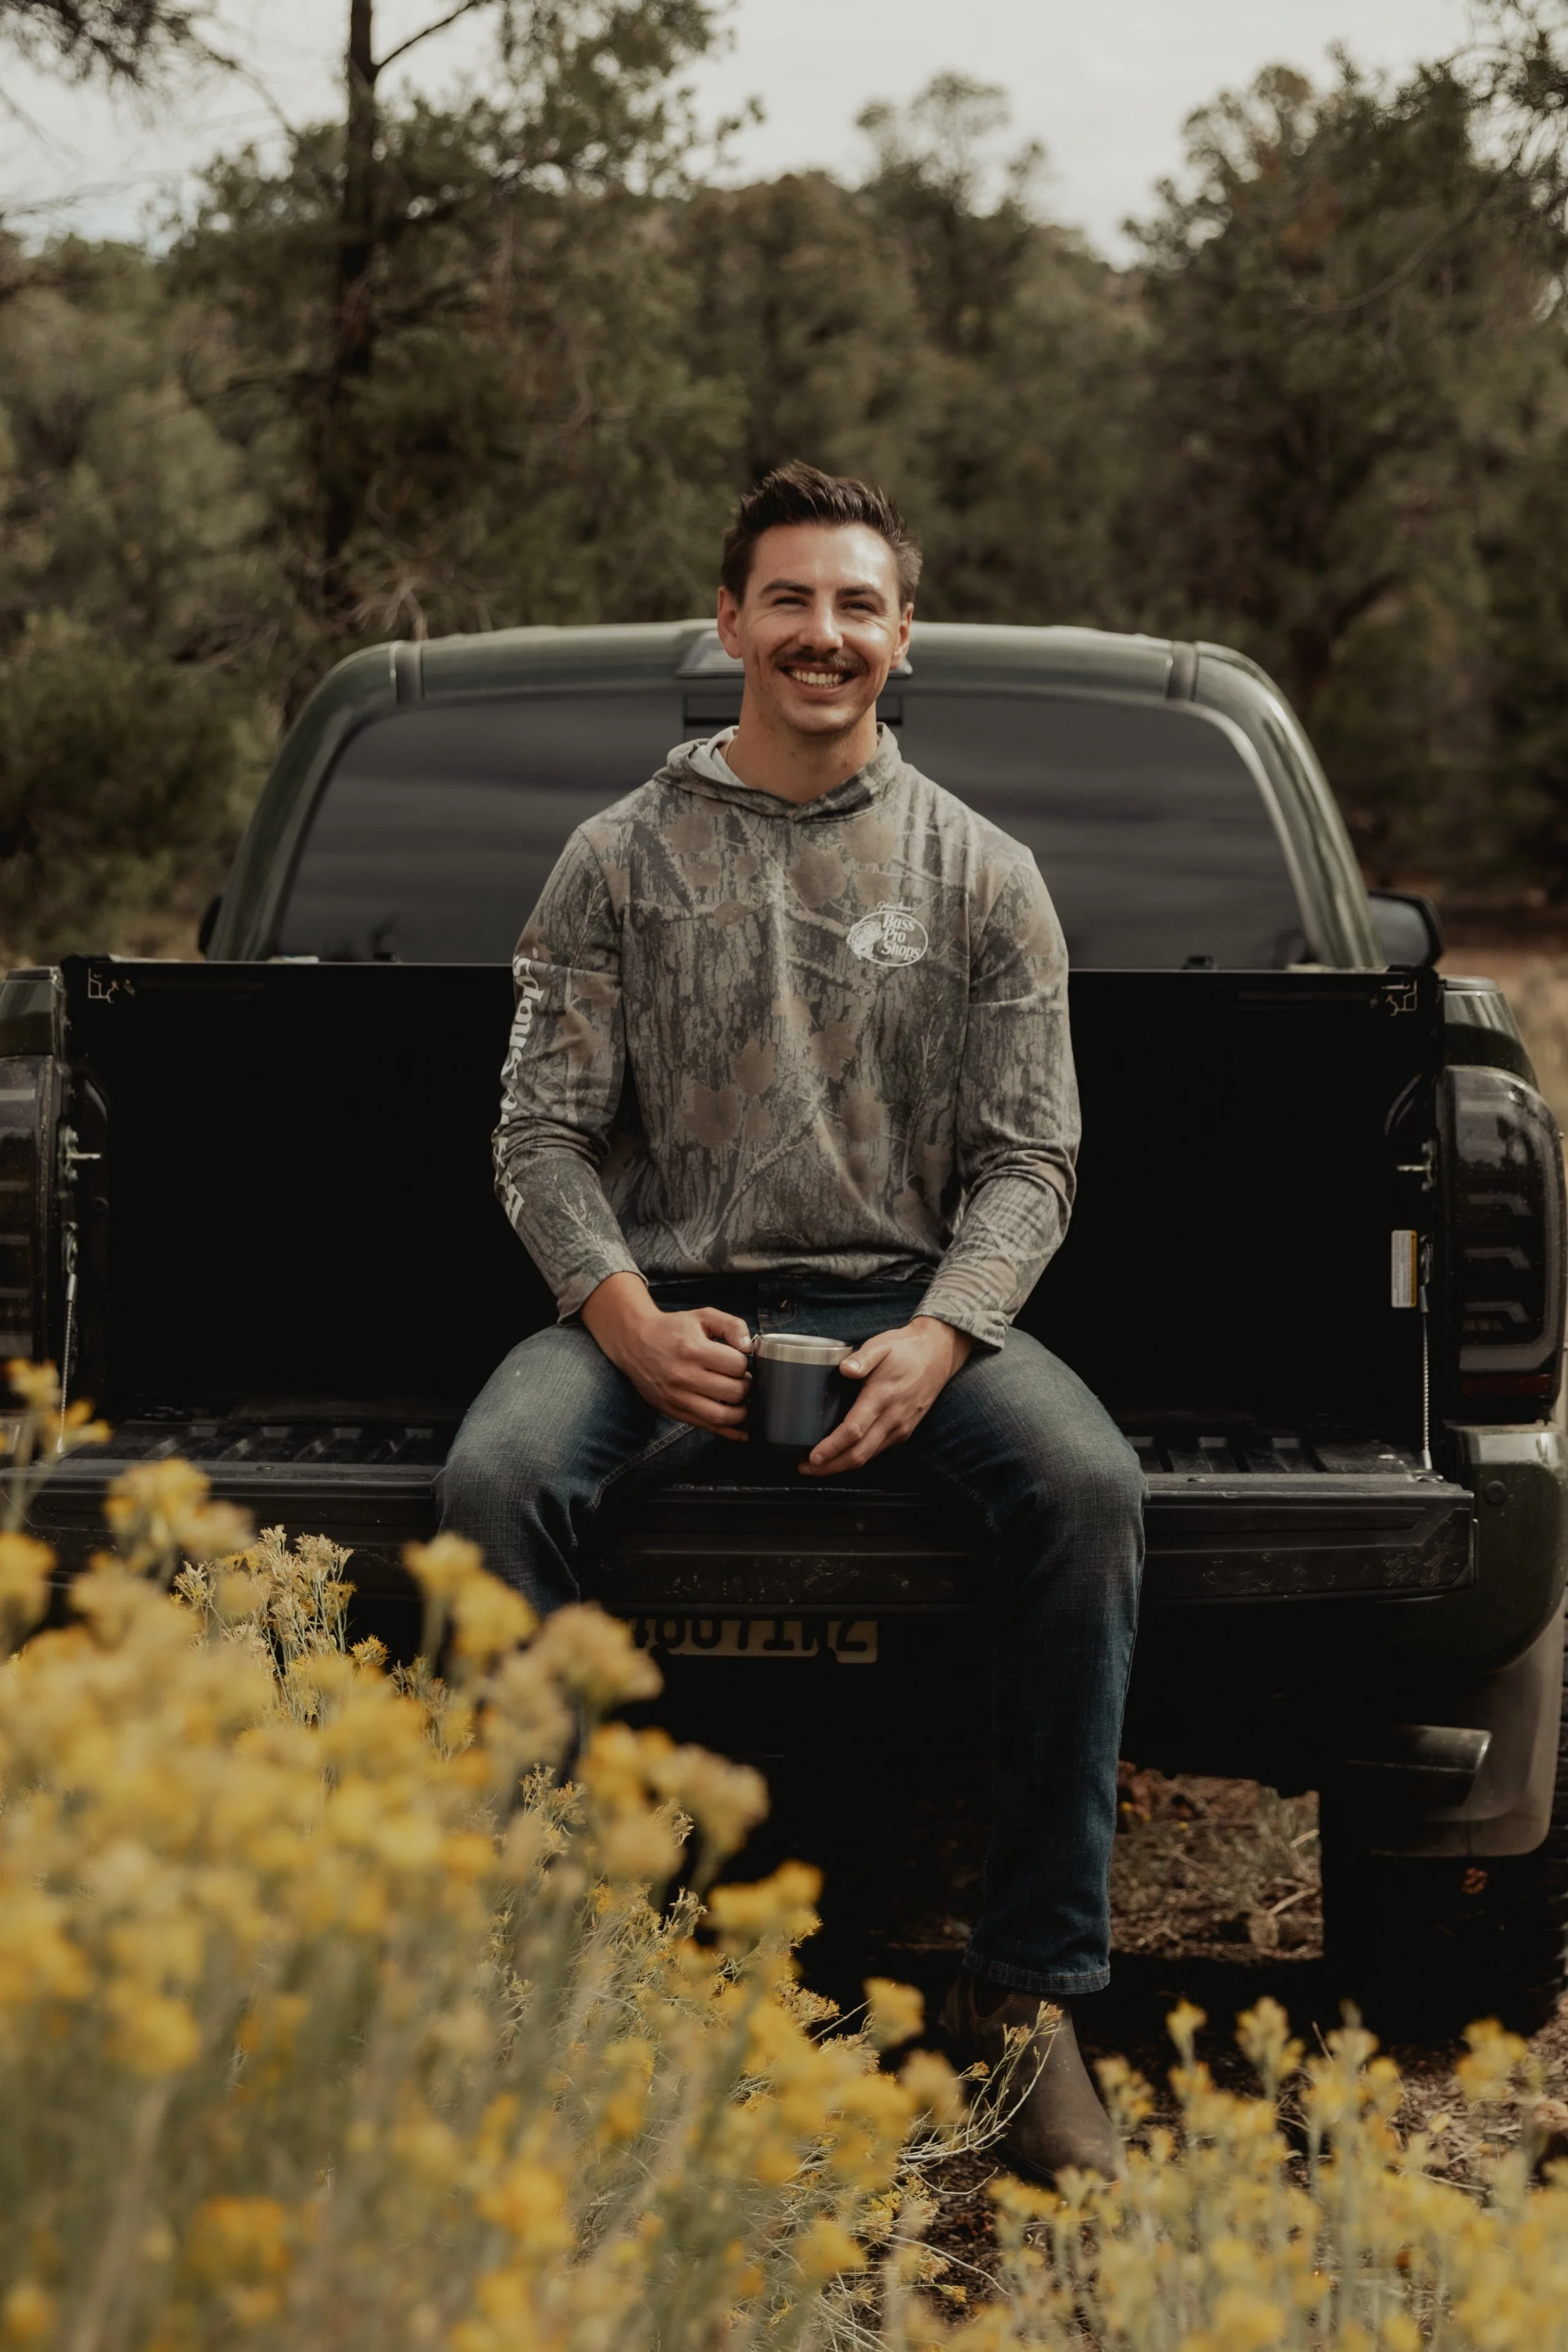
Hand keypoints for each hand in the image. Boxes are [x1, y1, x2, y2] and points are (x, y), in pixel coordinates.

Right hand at [581, 1272, 751, 1439]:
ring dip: (741, 1412)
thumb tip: (748, 1347)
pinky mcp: (672, 1411)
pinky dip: (728, 1431)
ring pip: (721, 1416)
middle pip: (733, 1392)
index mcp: (693, 1350)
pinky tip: (742, 1431)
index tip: (739, 1361)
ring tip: (743, 1401)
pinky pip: (706, 1427)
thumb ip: (732, 1325)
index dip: (744, 1363)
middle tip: (743, 1380)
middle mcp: (683, 1376)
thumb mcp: (703, 1316)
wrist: (634, 1341)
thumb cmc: (672, 1328)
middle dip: (746, 1387)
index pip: (736, 1366)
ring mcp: (677, 1397)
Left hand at [800, 1315, 972, 1476]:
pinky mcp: (904, 1431)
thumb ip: (863, 1357)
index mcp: (883, 1396)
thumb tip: (845, 1369)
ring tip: (817, 1465)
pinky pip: (877, 1451)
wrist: (939, 1354)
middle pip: (859, 1454)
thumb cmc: (906, 1349)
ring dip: (842, 1465)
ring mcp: (900, 1428)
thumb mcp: (882, 1345)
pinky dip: (857, 1457)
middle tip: (806, 1468)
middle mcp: (893, 1418)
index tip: (812, 1456)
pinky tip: (841, 1455)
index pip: (854, 1430)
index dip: (832, 1447)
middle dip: (830, 1466)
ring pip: (868, 1456)